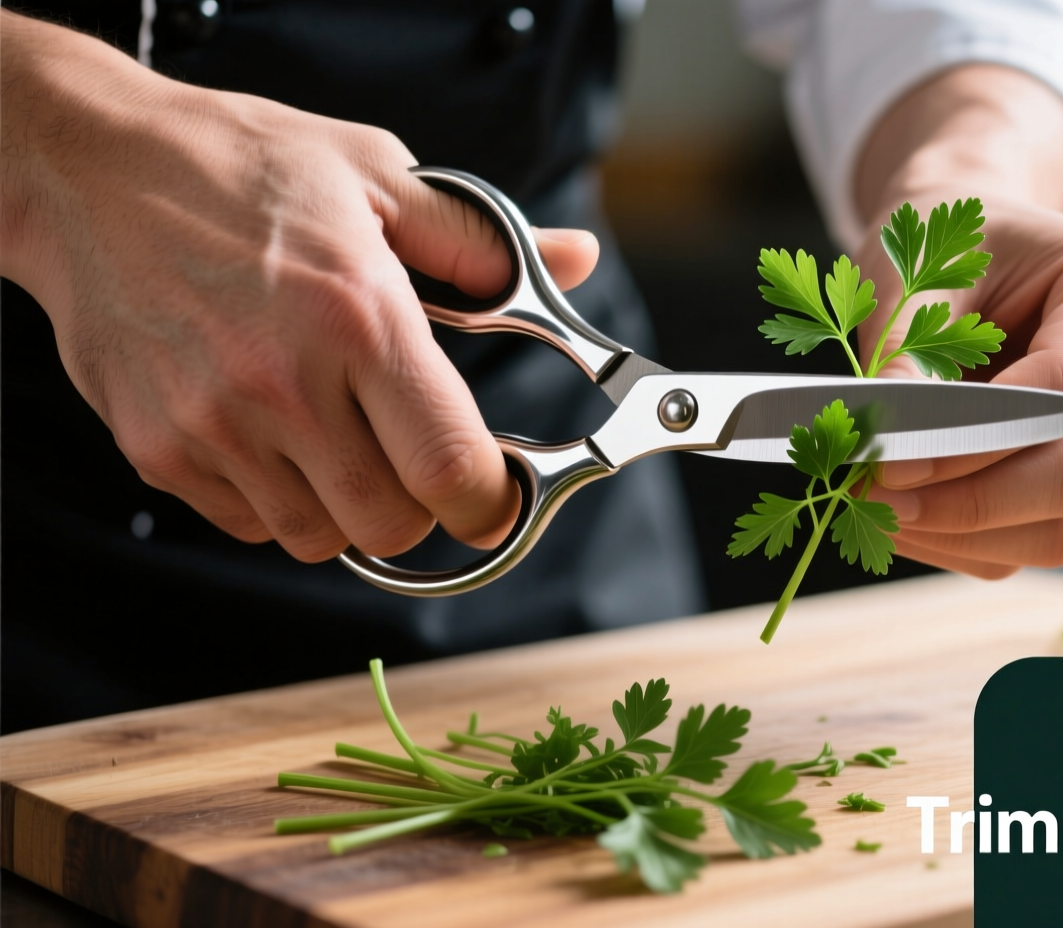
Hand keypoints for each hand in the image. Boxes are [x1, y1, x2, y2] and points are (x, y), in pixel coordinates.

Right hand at [0, 13, 599, 561]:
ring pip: (319, 538)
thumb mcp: (376, 176)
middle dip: (422, 506)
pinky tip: (275, 431)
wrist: (86, 169)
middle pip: (391, 525)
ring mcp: (213, 426)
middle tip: (415, 455)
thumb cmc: (237, 165)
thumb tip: (575, 261)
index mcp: (359, 318)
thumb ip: (481, 244)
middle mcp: (285, 385)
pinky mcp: (158, 448)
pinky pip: (249, 522)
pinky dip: (278, 499)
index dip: (490, 501)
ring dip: (348, 506)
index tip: (497, 491)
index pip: (451, 469)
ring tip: (339, 432)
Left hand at [850, 65, 1062, 578]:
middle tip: (875, 496)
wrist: (983, 252)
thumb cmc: (953, 246)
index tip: (888, 456)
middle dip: (972, 499)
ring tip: (875, 510)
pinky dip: (966, 544)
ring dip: (963, 534)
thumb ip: (906, 349)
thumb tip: (886, 446)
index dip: (975, 435)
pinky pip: (1040, 542)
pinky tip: (902, 517)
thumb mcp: (918, 270)